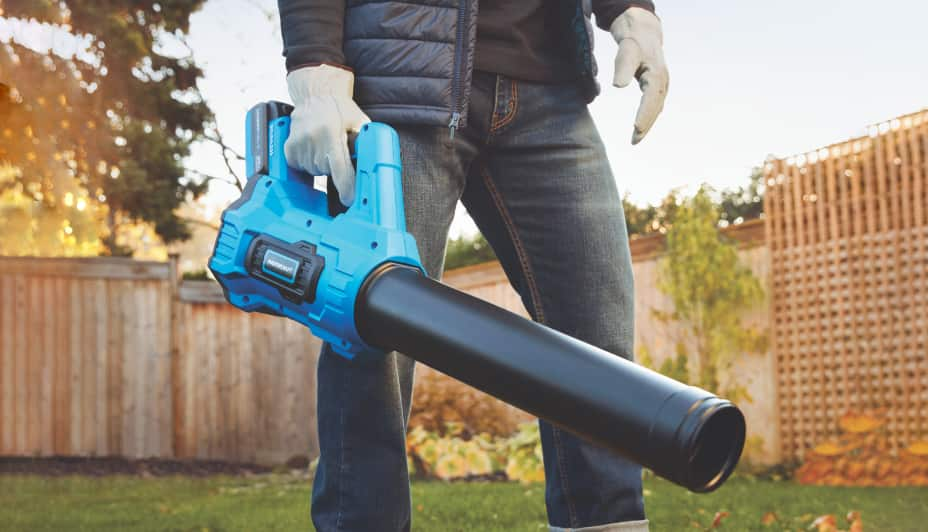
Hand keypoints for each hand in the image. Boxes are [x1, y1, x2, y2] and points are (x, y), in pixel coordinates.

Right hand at [285, 64, 369, 205]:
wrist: (316, 94)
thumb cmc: (339, 108)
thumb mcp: (359, 121)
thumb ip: (365, 142)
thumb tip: (373, 165)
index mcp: (331, 132)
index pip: (340, 167)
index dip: (346, 186)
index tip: (349, 199)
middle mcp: (312, 138)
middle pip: (327, 171)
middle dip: (334, 167)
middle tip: (336, 151)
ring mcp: (298, 143)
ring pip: (314, 171)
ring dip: (321, 164)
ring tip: (323, 146)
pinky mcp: (289, 147)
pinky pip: (301, 167)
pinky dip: (308, 162)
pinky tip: (313, 148)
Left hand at [610, 7, 668, 143]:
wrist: (643, 33)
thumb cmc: (633, 42)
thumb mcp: (625, 52)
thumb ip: (622, 67)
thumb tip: (618, 86)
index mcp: (656, 75)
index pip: (651, 100)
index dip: (644, 115)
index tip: (636, 129)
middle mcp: (662, 81)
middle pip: (655, 108)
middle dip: (646, 125)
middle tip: (634, 141)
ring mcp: (662, 84)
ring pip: (656, 109)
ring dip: (648, 124)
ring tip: (635, 139)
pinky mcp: (657, 86)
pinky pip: (654, 105)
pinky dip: (648, 117)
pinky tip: (640, 127)